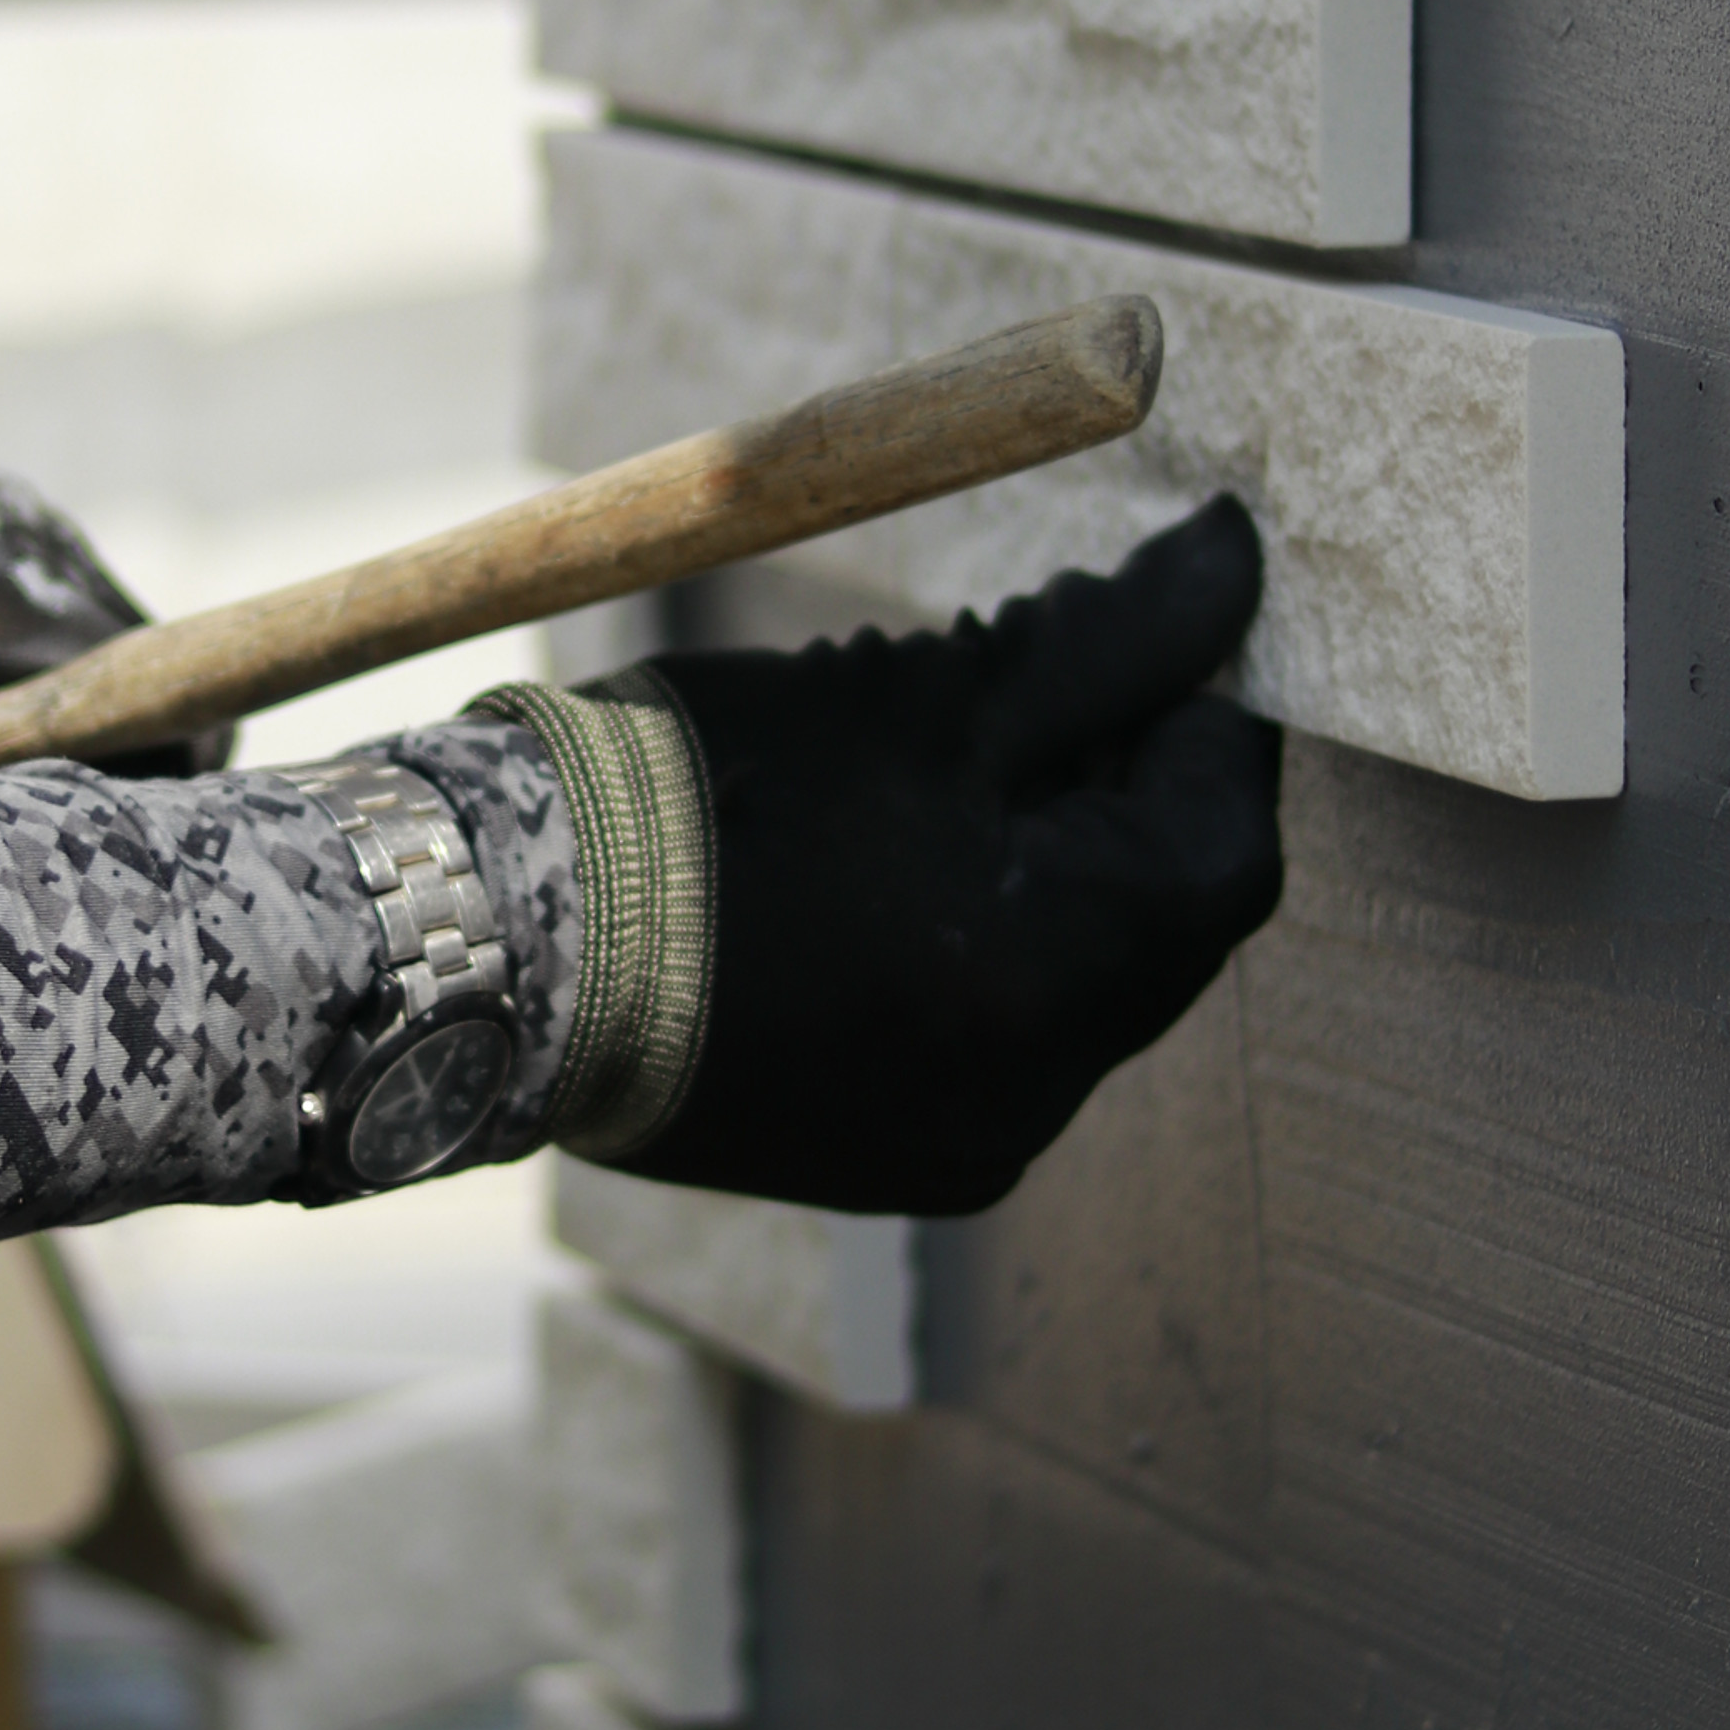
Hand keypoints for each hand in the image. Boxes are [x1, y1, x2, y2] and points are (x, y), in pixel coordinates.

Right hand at [601, 497, 1283, 1217]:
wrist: (497, 944)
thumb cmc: (706, 802)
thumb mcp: (928, 696)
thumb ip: (1108, 643)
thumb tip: (1231, 569)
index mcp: (1062, 985)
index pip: (1230, 843)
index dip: (1214, 719)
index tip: (1163, 623)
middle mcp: (1036, 1098)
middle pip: (1161, 923)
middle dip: (1129, 790)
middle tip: (1057, 673)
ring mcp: (960, 1146)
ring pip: (1075, 983)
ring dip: (1053, 870)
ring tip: (952, 767)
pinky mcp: (887, 1161)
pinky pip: (991, 1039)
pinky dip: (980, 948)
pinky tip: (890, 871)